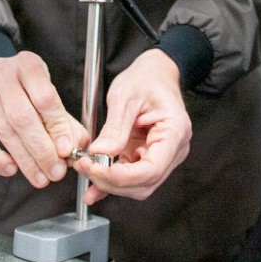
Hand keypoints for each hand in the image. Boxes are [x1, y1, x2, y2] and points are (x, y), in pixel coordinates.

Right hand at [0, 52, 89, 187]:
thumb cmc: (24, 90)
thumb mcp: (46, 94)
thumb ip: (62, 120)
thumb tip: (78, 145)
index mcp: (28, 65)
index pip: (44, 98)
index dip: (57, 127)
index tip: (67, 151)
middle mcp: (1, 74)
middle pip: (22, 117)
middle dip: (42, 149)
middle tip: (56, 172)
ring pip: (3, 130)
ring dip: (24, 159)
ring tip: (40, 177)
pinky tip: (10, 169)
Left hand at [72, 48, 191, 203]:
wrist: (155, 74)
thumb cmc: (147, 79)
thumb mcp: (126, 96)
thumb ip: (115, 128)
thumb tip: (99, 153)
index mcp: (175, 131)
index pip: (152, 168)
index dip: (124, 177)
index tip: (98, 171)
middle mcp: (173, 148)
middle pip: (145, 182)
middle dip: (113, 182)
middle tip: (85, 167)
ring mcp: (161, 155)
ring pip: (138, 185)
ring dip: (110, 184)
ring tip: (86, 169)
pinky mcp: (146, 156)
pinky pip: (130, 177)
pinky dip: (111, 182)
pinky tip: (94, 187)